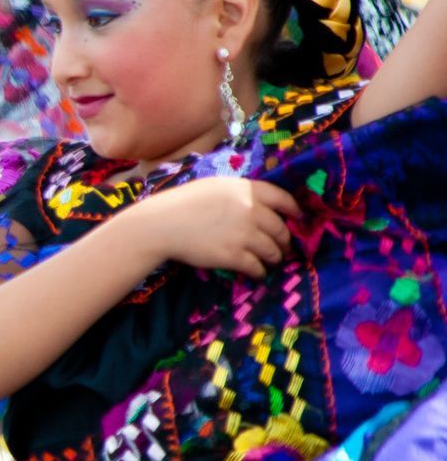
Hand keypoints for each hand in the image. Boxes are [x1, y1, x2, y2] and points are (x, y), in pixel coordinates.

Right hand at [123, 177, 300, 278]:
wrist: (161, 224)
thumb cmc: (182, 203)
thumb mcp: (215, 187)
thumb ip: (240, 194)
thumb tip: (260, 207)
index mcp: (246, 189)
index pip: (283, 199)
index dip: (295, 211)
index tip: (298, 220)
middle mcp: (250, 210)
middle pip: (280, 229)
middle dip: (284, 241)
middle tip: (282, 248)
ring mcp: (243, 234)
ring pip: (273, 250)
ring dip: (275, 258)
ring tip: (271, 262)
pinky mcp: (233, 255)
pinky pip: (257, 266)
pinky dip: (260, 271)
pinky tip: (257, 273)